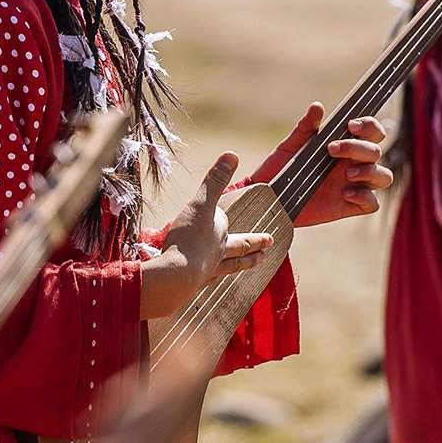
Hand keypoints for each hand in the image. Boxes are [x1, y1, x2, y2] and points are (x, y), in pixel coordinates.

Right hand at [138, 152, 274, 319]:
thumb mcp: (201, 205)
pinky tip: (205, 284)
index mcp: (220, 237)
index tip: (227, 213)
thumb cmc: (189, 240)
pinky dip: (206, 281)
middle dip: (253, 248)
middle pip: (239, 251)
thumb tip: (232, 155)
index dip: (225, 218)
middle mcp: (217, 256)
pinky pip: (203, 283)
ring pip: (226, 269)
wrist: (174, 278)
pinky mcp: (191, 287)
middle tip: (267, 249)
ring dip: (238, 266)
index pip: (227, 225)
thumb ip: (214, 181)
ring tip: (250, 266)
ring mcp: (205, 273)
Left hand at [246, 103, 390, 227]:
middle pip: (376, 152)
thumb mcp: (291, 145)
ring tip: (346, 174)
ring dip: (370, 172)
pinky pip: (372, 204)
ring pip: (384, 176)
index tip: (351, 126)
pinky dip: (365, 197)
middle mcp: (353, 164)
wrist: (269, 196)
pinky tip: (345, 194)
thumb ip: (305, 127)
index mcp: (345, 145)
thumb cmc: (281, 167)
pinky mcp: (348, 206)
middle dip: (359, 148)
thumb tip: (317, 107)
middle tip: (332, 150)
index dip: (370, 126)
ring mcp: (353, 185)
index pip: (372, 132)